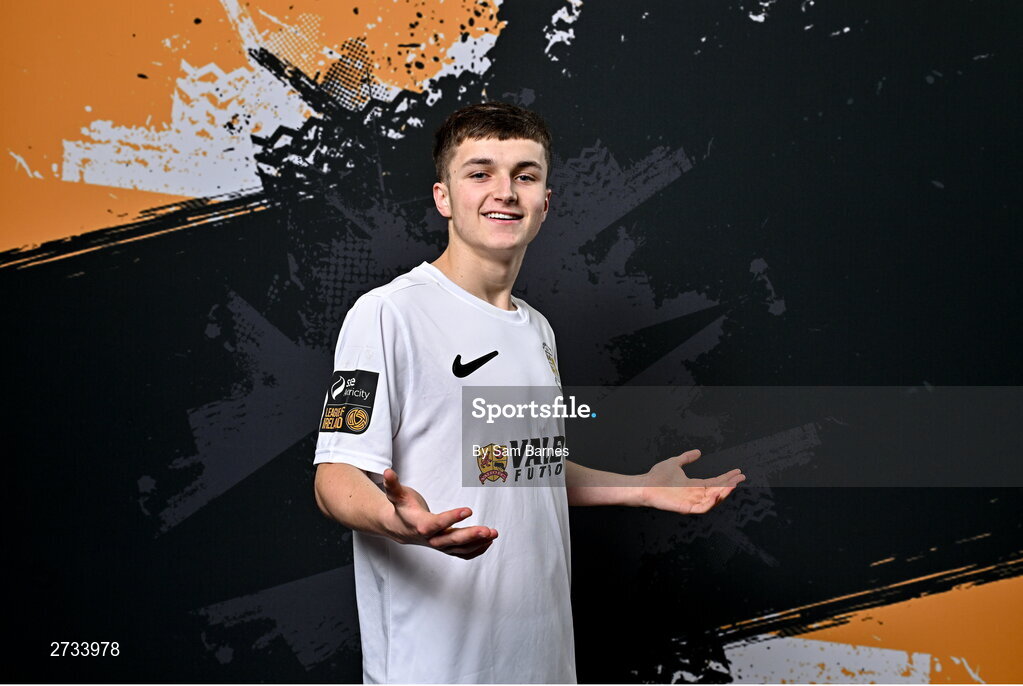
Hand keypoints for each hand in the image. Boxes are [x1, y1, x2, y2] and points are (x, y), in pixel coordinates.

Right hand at [381, 468, 497, 559]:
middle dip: (471, 536)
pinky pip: (461, 553)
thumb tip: (387, 471)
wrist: (397, 528)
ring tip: (493, 533)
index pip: (437, 523)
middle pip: (451, 540)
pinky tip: (488, 542)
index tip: (468, 510)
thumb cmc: (402, 508)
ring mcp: (438, 545)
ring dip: (478, 543)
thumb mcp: (396, 495)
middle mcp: (430, 539)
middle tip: (488, 530)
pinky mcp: (445, 547)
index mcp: (420, 525)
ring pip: (459, 548)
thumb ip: (393, 485)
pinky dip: (475, 550)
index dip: (452, 518)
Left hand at [639, 450, 744, 513]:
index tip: (738, 472)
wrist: (644, 484)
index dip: (727, 477)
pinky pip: (702, 508)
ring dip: (723, 493)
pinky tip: (717, 493)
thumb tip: (698, 452)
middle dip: (730, 485)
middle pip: (717, 490)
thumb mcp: (675, 463)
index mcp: (694, 485)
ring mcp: (691, 502)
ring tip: (732, 485)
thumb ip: (686, 457)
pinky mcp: (685, 508)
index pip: (715, 482)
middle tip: (741, 478)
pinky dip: (711, 502)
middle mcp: (695, 494)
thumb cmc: (657, 476)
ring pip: (712, 500)